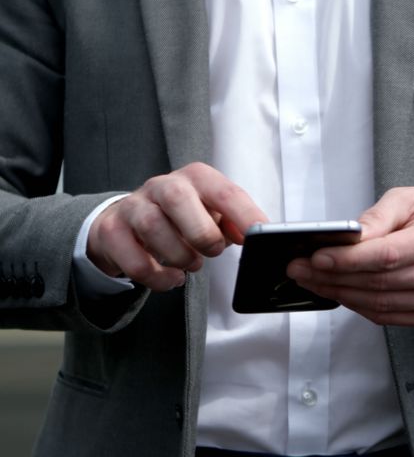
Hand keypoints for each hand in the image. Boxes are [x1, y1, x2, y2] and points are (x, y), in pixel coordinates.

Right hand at [87, 162, 267, 291]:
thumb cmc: (180, 218)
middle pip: (178, 199)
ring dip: (179, 255)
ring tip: (191, 264)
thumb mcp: (211, 214)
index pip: (224, 191)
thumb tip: (248, 235)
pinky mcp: (112, 231)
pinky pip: (133, 258)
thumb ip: (233, 223)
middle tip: (213, 251)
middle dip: (201, 232)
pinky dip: (157, 276)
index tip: (260, 234)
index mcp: (196, 178)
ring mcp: (133, 206)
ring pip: (152, 227)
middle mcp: (162, 185)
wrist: (126, 221)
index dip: (245, 214)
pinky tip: (171, 278)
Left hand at [286, 186, 413, 326]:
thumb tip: (344, 239)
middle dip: (333, 278)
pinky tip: (341, 293)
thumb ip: (376, 218)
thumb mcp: (410, 198)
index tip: (316, 257)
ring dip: (341, 296)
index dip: (348, 260)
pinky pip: (390, 317)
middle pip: (380, 283)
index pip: (388, 256)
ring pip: (381, 305)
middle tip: (300, 270)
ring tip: (313, 282)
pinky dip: (361, 307)